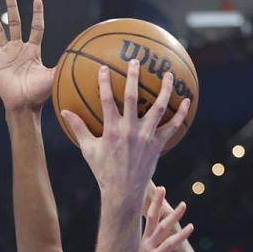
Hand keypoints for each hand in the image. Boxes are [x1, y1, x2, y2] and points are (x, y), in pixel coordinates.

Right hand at [0, 0, 51, 112]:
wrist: (24, 106)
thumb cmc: (39, 94)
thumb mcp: (52, 76)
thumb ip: (62, 65)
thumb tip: (78, 56)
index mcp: (33, 50)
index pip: (36, 28)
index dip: (37, 14)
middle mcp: (19, 49)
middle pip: (15, 23)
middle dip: (12, 8)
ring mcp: (6, 54)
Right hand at [61, 60, 189, 209]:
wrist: (123, 191)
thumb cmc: (104, 170)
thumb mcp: (88, 149)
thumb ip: (79, 128)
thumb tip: (64, 112)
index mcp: (111, 129)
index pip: (107, 100)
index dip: (104, 82)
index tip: (103, 68)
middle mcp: (130, 130)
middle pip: (134, 97)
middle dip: (134, 77)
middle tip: (136, 60)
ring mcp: (146, 136)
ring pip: (158, 108)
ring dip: (165, 90)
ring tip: (169, 74)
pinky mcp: (157, 144)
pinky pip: (173, 126)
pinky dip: (181, 114)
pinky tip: (187, 101)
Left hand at [138, 186, 192, 251]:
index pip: (167, 245)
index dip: (179, 237)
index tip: (191, 227)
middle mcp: (145, 248)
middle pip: (160, 228)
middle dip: (172, 217)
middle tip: (184, 204)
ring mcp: (142, 242)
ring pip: (151, 220)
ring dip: (157, 204)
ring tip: (162, 188)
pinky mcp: (141, 240)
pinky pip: (146, 222)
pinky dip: (149, 209)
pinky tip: (152, 196)